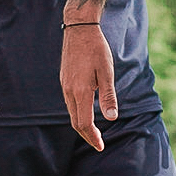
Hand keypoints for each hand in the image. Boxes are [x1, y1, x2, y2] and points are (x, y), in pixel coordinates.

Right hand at [60, 23, 115, 151]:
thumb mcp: (106, 72)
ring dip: (82, 125)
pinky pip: (70, 103)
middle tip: (98, 144)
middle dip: (87, 135)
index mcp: (80, 91)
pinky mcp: (64, 80)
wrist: (79, 29)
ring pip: (71, 113)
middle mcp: (69, 91)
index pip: (83, 123)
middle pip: (75, 122)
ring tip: (93, 132)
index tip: (100, 146)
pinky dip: (78, 113)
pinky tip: (86, 112)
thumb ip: (108, 96)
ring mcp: (65, 85)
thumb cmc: (96, 49)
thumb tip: (111, 118)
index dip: (92, 137)